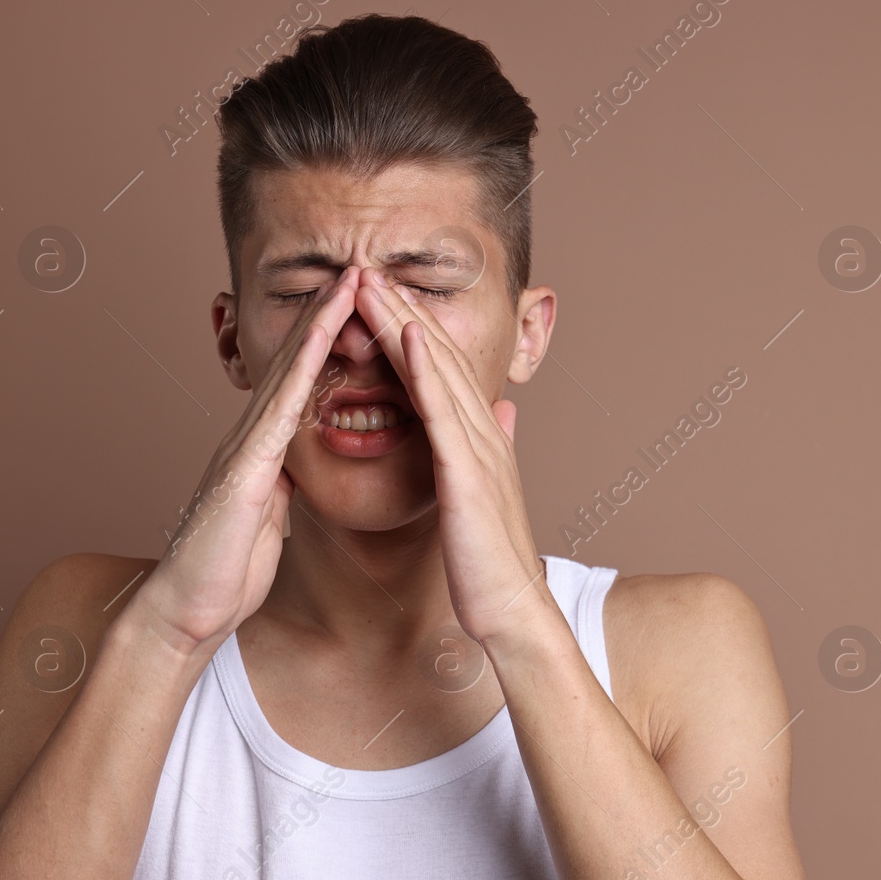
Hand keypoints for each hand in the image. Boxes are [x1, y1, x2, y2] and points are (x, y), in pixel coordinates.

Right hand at [131, 268, 362, 654]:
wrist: (186, 611)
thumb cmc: (226, 569)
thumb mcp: (267, 518)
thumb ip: (279, 485)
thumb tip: (293, 468)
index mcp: (264, 449)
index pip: (303, 381)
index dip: (331, 339)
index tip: (364, 303)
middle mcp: (251, 436)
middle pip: (295, 361)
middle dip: (328, 312)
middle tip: (361, 265)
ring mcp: (243, 448)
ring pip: (287, 372)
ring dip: (319, 324)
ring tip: (350, 281)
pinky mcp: (243, 470)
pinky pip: (278, 411)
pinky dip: (301, 372)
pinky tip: (321, 344)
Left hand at [355, 266, 555, 645]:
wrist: (513, 612)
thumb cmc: (489, 565)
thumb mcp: (484, 498)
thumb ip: (488, 453)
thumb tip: (500, 417)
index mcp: (479, 441)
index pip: (441, 372)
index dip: (411, 329)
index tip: (379, 295)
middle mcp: (483, 434)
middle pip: (439, 358)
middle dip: (403, 310)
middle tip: (367, 267)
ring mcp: (479, 451)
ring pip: (440, 372)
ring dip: (409, 323)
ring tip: (377, 281)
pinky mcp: (469, 474)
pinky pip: (444, 413)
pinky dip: (428, 371)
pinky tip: (411, 337)